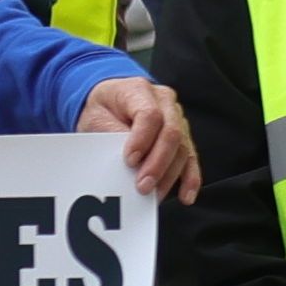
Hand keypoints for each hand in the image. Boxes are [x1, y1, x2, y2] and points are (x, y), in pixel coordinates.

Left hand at [82, 72, 197, 202]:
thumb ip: (113, 135)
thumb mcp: (95, 118)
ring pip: (182, 148)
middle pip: (171, 132)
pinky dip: (190, 178)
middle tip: (143, 186)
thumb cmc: (101, 110)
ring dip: (169, 175)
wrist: (108, 103)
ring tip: (153, 196)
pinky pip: (190, 157)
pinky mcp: (182, 136)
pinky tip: (186, 195)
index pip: (150, 114)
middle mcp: (165, 101)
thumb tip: (132, 163)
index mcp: (139, 90)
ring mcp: (177, 118)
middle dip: (158, 163)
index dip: (142, 139)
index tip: (129, 161)